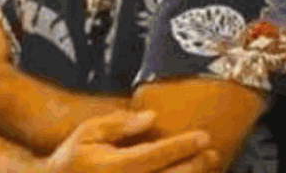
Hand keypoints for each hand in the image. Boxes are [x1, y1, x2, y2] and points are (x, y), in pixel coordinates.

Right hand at [44, 110, 217, 172]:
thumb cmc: (72, 158)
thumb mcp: (87, 133)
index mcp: (115, 167)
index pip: (158, 156)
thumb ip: (119, 124)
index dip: (183, 146)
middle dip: (195, 166)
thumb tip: (151, 117)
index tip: (204, 137)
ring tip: (209, 168)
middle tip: (213, 153)